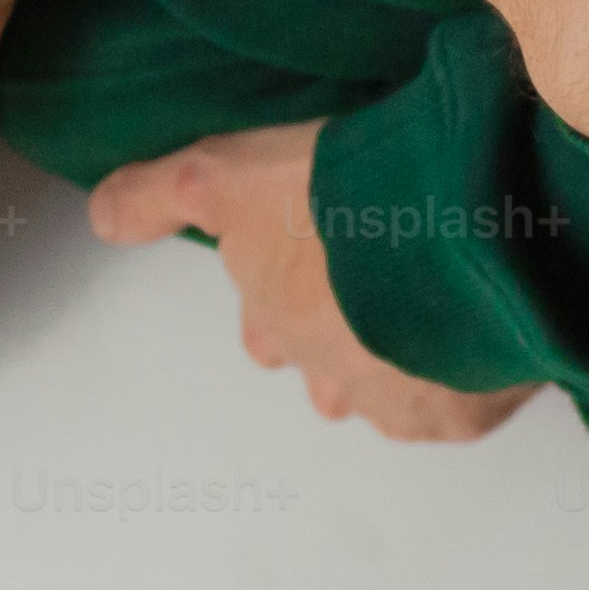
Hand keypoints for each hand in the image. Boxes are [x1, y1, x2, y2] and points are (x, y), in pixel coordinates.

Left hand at [82, 120, 542, 442]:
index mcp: (274, 328)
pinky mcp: (467, 412)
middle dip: (351, 331)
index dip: (291, 287)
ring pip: (399, 386)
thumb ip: (155, 197)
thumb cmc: (334, 200)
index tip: (322, 248)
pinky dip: (475, 361)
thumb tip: (100, 219)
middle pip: (333, 367)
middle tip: (388, 267)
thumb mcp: (221, 177)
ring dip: (414, 349)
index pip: (268, 326)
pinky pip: (469, 395)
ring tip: (445, 287)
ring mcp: (400, 405)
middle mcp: (329, 382)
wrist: (447, 229)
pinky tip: (487, 311)